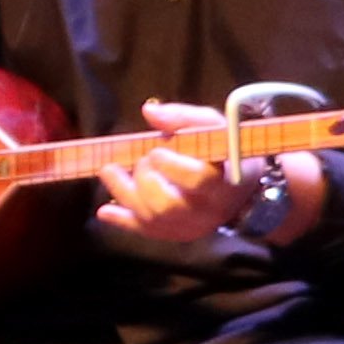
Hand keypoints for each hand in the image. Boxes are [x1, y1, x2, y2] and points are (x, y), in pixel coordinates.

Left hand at [94, 100, 320, 260]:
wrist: (239, 182)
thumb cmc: (224, 149)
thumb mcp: (213, 126)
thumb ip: (182, 117)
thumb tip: (149, 111)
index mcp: (224, 181)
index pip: (198, 179)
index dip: (170, 165)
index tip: (157, 150)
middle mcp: (209, 210)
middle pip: (167, 205)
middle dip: (144, 179)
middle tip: (141, 160)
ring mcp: (192, 225)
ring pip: (153, 220)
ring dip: (124, 194)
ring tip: (110, 171)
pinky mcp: (177, 233)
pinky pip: (147, 231)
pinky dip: (122, 221)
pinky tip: (104, 211)